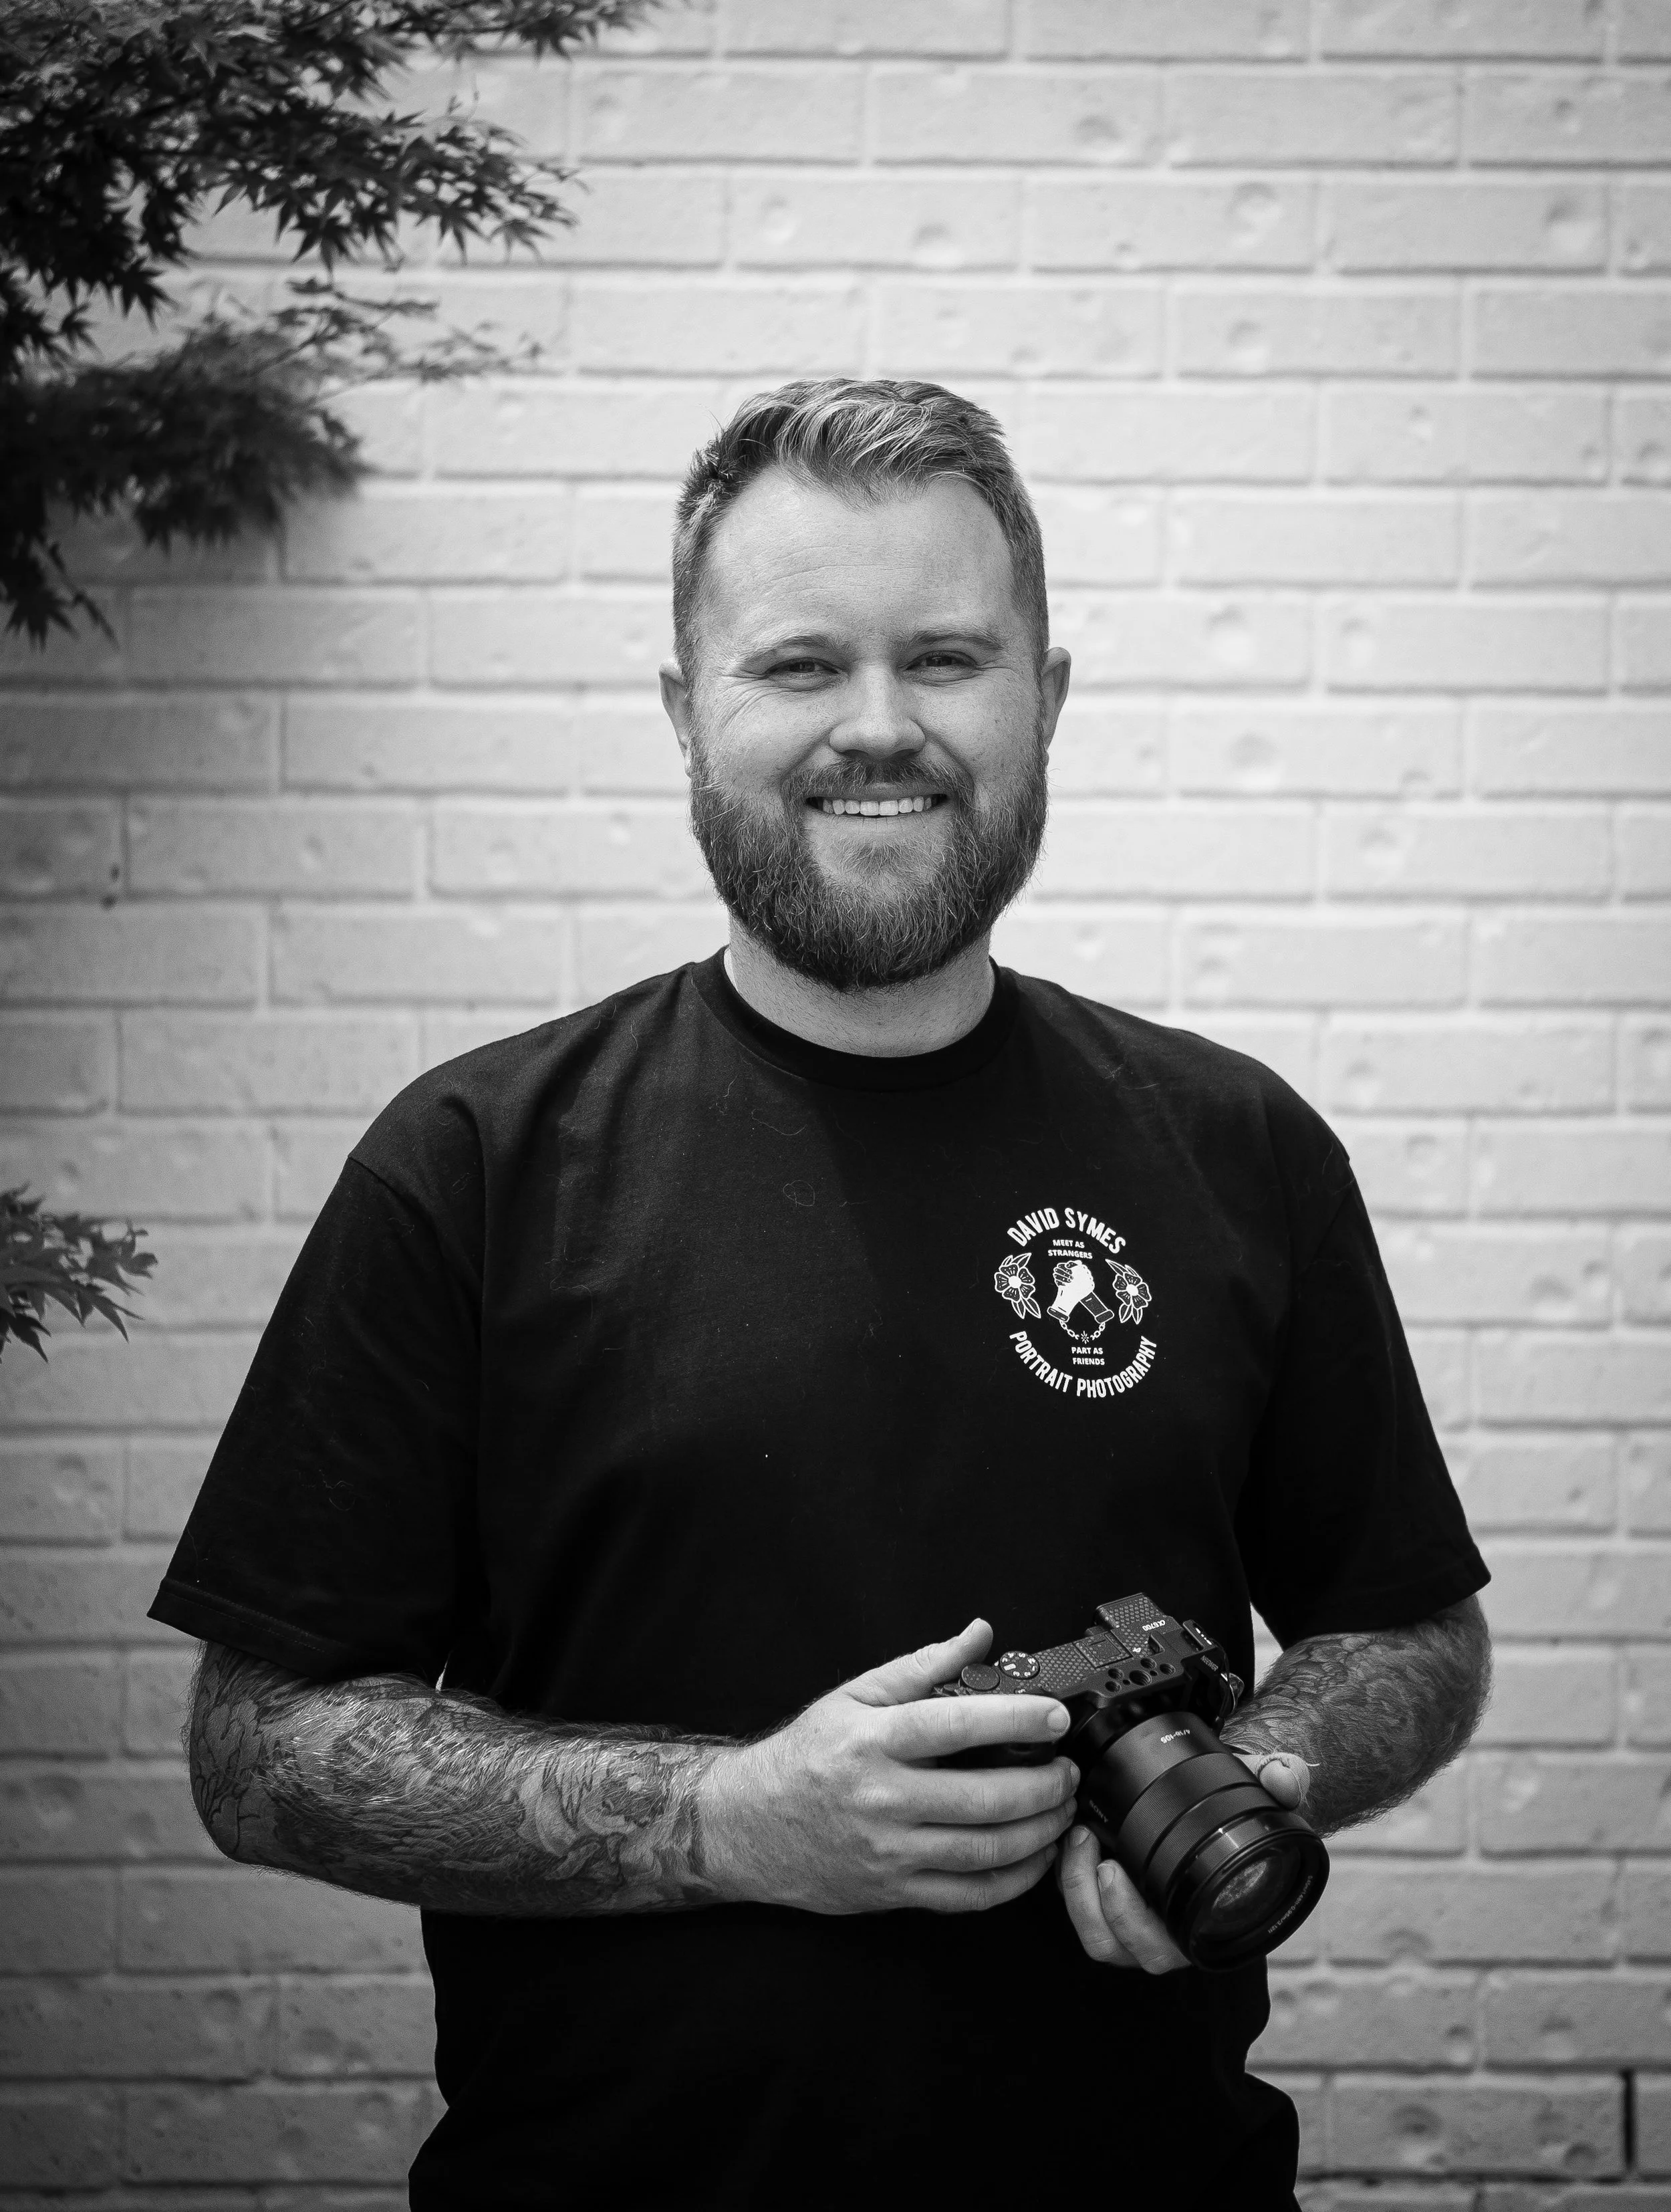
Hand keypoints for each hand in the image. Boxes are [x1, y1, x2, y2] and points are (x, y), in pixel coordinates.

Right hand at [701, 1620, 1079, 1915]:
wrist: (748, 1826)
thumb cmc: (805, 1757)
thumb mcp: (853, 1696)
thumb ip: (921, 1666)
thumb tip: (978, 1634)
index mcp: (874, 1741)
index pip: (955, 1727)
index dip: (1015, 1720)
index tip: (1055, 1716)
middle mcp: (882, 1798)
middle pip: (983, 1798)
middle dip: (1043, 1786)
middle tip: (1069, 1771)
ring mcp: (890, 1851)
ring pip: (984, 1850)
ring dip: (1039, 1832)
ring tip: (1063, 1810)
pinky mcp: (895, 1891)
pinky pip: (969, 1895)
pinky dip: (1014, 1881)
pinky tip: (1036, 1858)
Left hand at [1057, 1750, 1310, 1970]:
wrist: (1216, 1808)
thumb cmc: (1233, 1813)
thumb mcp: (1256, 1792)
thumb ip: (1278, 1782)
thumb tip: (1286, 1779)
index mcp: (1201, 1922)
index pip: (1165, 1949)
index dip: (1135, 1924)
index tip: (1118, 1873)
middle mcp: (1166, 1933)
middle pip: (1120, 1948)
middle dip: (1099, 1905)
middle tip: (1095, 1853)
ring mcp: (1133, 1924)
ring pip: (1095, 1937)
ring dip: (1078, 1892)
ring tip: (1079, 1840)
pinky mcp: (1105, 1903)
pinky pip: (1079, 1911)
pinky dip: (1068, 1881)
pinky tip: (1070, 1840)